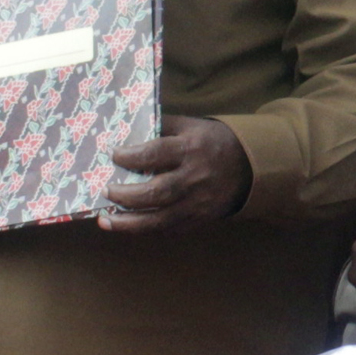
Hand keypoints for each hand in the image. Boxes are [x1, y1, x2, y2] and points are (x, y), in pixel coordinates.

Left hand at [100, 115, 251, 234]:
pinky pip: (169, 229)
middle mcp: (194, 177)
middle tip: (106, 191)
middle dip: (126, 195)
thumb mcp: (192, 125)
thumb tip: (127, 128)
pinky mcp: (199, 219)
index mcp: (191, 148)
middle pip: (156, 191)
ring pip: (160, 218)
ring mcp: (198, 202)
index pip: (156, 153)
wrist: (251, 167)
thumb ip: (163, 126)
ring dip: (129, 222)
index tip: (114, 155)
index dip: (131, 156)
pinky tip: (128, 226)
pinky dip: (147, 229)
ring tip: (105, 221)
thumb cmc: (214, 142)